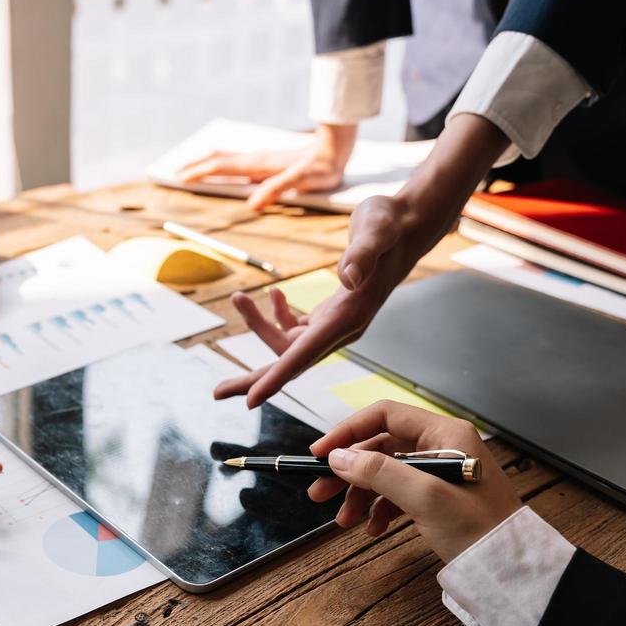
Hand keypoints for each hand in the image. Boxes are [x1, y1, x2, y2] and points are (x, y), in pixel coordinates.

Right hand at [176, 124, 358, 210]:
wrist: (335, 147)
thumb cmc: (321, 167)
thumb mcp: (301, 181)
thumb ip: (277, 189)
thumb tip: (252, 203)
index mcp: (258, 164)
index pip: (221, 167)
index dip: (199, 172)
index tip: (179, 177)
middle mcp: (255, 159)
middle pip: (217, 159)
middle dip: (195, 165)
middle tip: (174, 171)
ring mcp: (260, 160)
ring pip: (225, 158)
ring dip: (205, 163)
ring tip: (190, 168)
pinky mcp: (267, 163)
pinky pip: (236, 162)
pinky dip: (221, 164)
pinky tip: (222, 169)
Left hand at [213, 113, 513, 407]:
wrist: (407, 226)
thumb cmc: (391, 224)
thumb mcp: (375, 230)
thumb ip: (362, 254)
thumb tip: (346, 277)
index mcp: (348, 317)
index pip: (305, 356)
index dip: (277, 379)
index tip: (251, 401)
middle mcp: (342, 328)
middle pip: (291, 363)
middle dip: (255, 378)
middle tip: (217, 392)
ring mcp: (337, 323)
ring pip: (289, 343)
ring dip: (259, 325)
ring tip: (238, 298)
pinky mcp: (334, 313)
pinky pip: (298, 329)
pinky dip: (279, 316)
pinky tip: (273, 296)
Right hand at [306, 402, 519, 563]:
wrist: (511, 569)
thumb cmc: (479, 529)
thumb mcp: (424, 497)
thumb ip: (379, 472)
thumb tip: (338, 457)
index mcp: (444, 433)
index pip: (385, 416)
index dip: (348, 432)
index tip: (320, 454)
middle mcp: (442, 445)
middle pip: (381, 447)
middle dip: (349, 470)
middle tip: (320, 492)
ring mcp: (440, 472)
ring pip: (386, 473)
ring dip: (360, 494)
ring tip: (344, 521)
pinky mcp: (439, 496)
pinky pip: (399, 493)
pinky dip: (380, 509)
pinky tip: (372, 529)